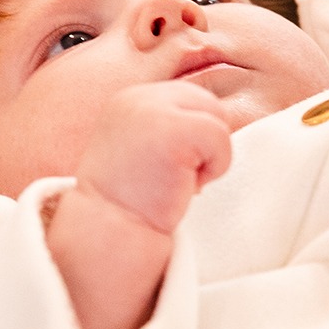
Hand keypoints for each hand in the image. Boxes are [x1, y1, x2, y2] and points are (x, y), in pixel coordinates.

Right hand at [76, 81, 231, 233]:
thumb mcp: (140, 148)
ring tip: (178, 181)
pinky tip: (188, 185)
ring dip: (210, 159)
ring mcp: (154, 109)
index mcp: (131, 99)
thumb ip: (169, 127)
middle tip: (177, 177)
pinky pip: (221, 137)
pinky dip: (216, 167)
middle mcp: (139, 97)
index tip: (171, 168)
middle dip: (205, 144)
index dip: (194, 137)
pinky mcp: (174, 130)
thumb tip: (215, 123)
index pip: (189, 98)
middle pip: (208, 103)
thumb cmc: (128, 201)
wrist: (107, 230)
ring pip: (218, 118)